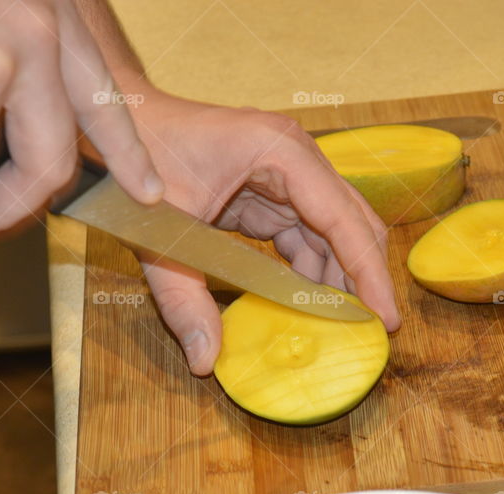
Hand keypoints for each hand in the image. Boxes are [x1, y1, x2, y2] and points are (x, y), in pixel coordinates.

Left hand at [93, 86, 399, 375]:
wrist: (117, 123)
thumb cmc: (138, 158)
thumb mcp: (159, 233)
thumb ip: (183, 299)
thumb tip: (205, 361)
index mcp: (280, 152)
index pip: (342, 218)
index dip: (369, 272)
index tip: (386, 318)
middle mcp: (295, 157)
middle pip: (351, 223)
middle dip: (364, 278)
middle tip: (373, 332)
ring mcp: (287, 173)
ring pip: (333, 233)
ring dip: (337, 279)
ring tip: (341, 329)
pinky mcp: (272, 191)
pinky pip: (305, 235)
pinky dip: (309, 271)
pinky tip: (307, 306)